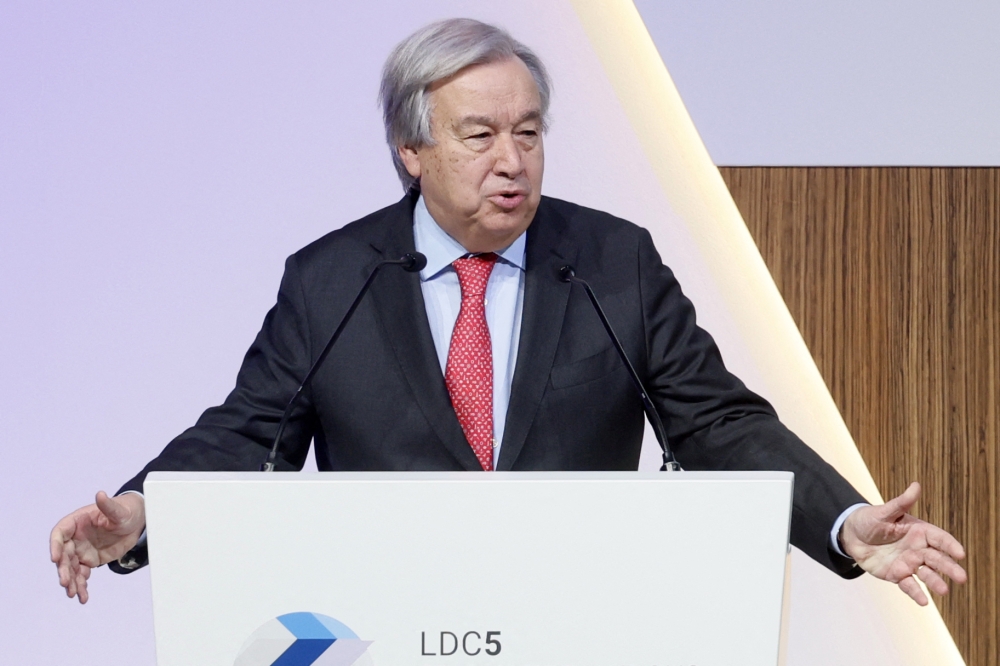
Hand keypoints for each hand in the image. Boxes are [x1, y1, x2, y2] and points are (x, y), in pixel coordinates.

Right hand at [49, 491, 145, 603]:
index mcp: (77, 522)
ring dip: (71, 581)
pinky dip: (81, 586)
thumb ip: (108, 505)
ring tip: (73, 594)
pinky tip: (83, 597)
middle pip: (64, 555)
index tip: (55, 558)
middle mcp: (75, 537)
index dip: (55, 546)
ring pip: (71, 568)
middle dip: (63, 569)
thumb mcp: (119, 510)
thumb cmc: (125, 511)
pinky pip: (82, 575)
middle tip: (65, 582)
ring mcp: (81, 550)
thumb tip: (100, 494)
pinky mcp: (90, 560)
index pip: (60, 533)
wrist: (136, 522)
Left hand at [841, 482, 966, 605]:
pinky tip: (924, 601)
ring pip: (926, 574)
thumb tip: (915, 485)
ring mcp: (909, 563)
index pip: (939, 538)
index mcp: (919, 531)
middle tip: (961, 577)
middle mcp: (918, 549)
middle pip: (937, 559)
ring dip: (936, 582)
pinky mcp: (897, 575)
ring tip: (944, 591)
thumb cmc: (870, 520)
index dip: (950, 545)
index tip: (960, 553)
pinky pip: (908, 585)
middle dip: (949, 568)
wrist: (851, 535)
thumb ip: (901, 502)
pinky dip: (916, 593)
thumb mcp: (884, 511)